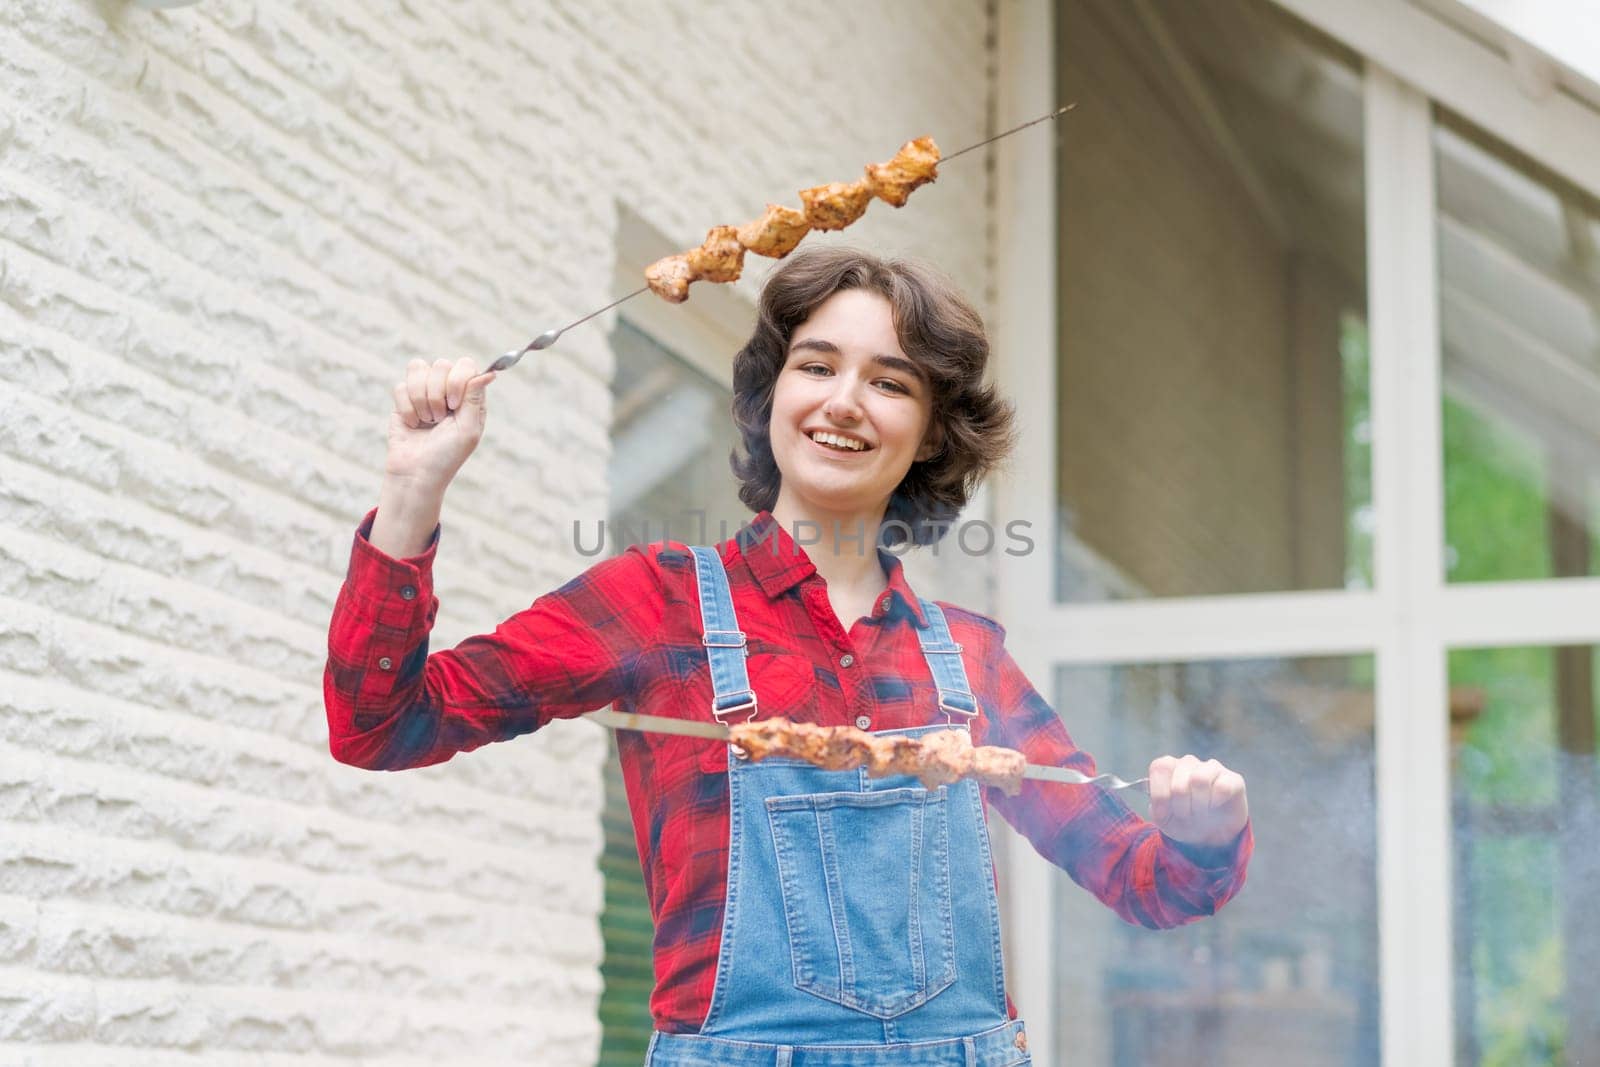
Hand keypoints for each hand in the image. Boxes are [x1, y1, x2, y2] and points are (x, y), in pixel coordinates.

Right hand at [385, 357, 497, 489]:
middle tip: (439, 419)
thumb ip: (475, 399)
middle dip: (437, 394)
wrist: (416, 473)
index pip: (465, 365)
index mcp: (469, 396)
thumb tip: (490, 373)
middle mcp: (448, 390)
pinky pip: (401, 387)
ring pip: (418, 369)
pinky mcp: (404, 400)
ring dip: (421, 399)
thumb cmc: (447, 456)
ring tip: (427, 421)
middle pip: (441, 364)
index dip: (457, 380)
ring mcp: (425, 392)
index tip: (453, 404)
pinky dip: (407, 409)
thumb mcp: (468, 430)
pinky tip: (413, 424)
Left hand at [1148, 754, 1248, 848]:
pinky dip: (1216, 803)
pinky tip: (1215, 806)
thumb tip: (1157, 803)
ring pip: (1200, 780)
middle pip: (1179, 782)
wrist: (1209, 836)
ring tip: (1200, 813)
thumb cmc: (1183, 821)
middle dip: (1180, 807)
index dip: (1161, 794)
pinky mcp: (1233, 779)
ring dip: (1198, 805)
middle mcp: (1188, 762)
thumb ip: (1156, 808)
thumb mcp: (1164, 820)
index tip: (1164, 813)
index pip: (1160, 768)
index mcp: (1168, 767)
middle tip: (1185, 816)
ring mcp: (1212, 768)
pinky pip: (1222, 787)